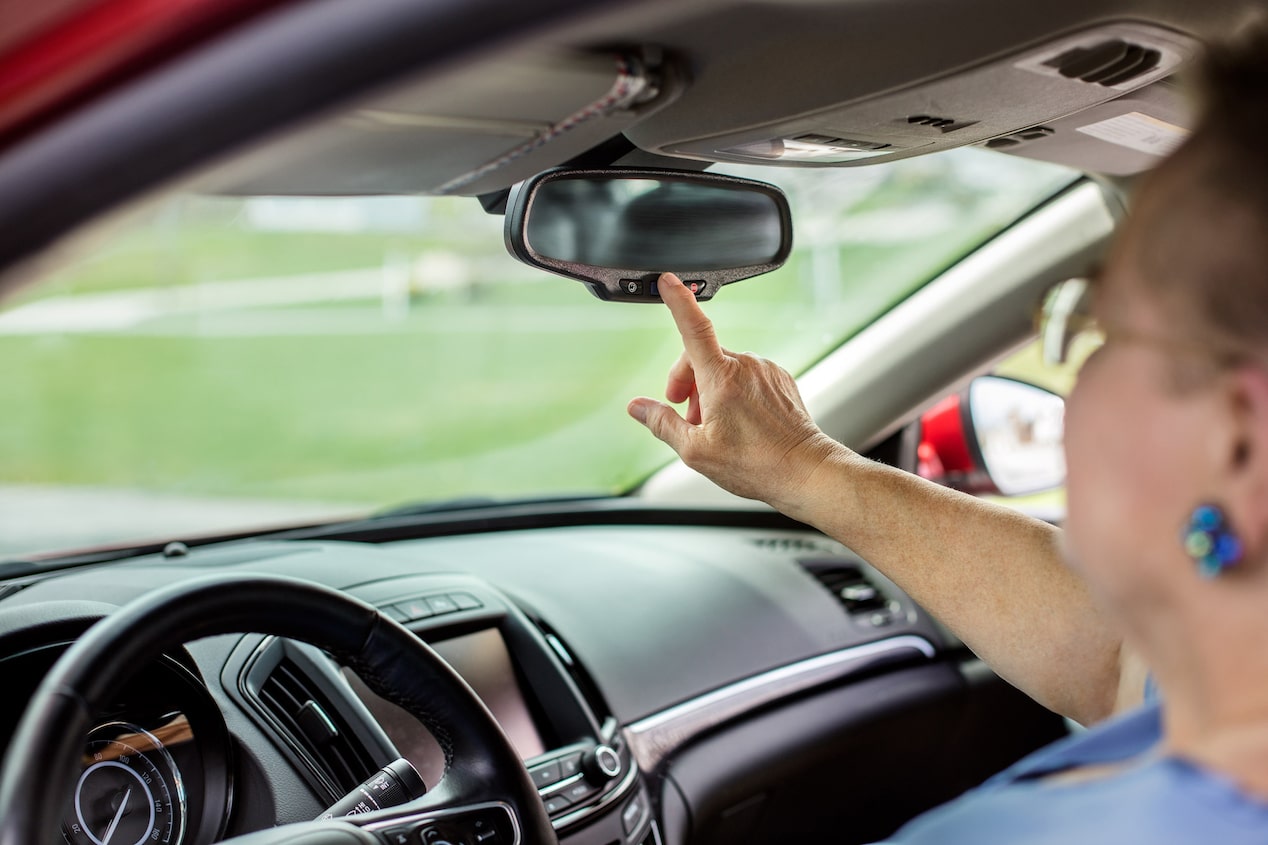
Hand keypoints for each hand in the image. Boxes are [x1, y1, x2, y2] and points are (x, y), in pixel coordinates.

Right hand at [627, 273, 842, 507]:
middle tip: (687, 415)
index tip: (668, 280)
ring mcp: (766, 371)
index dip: (678, 300)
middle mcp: (746, 366)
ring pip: (725, 368)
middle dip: (687, 382)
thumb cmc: (755, 463)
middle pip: (702, 358)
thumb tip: (638, 408)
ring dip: (711, 390)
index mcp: (722, 377)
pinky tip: (738, 421)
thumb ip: (662, 423)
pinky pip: (748, 376)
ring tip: (713, 426)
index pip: (694, 327)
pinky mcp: (780, 379)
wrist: (805, 471)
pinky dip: (734, 392)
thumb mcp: (695, 451)